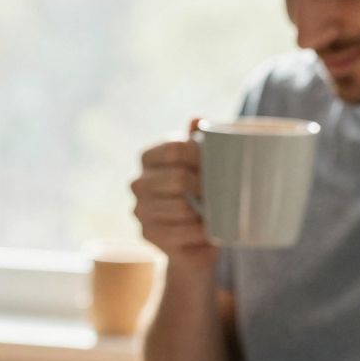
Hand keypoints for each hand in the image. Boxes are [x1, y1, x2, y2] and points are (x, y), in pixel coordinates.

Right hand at [132, 120, 216, 270]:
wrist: (195, 240)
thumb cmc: (201, 195)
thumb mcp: (202, 165)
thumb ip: (198, 141)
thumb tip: (197, 120)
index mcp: (149, 158)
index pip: (175, 148)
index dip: (200, 155)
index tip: (218, 163)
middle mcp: (138, 183)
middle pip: (178, 179)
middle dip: (204, 187)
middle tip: (221, 192)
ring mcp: (140, 210)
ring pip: (181, 208)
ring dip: (203, 212)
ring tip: (214, 212)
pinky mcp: (147, 234)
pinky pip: (180, 231)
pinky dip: (199, 232)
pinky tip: (207, 230)